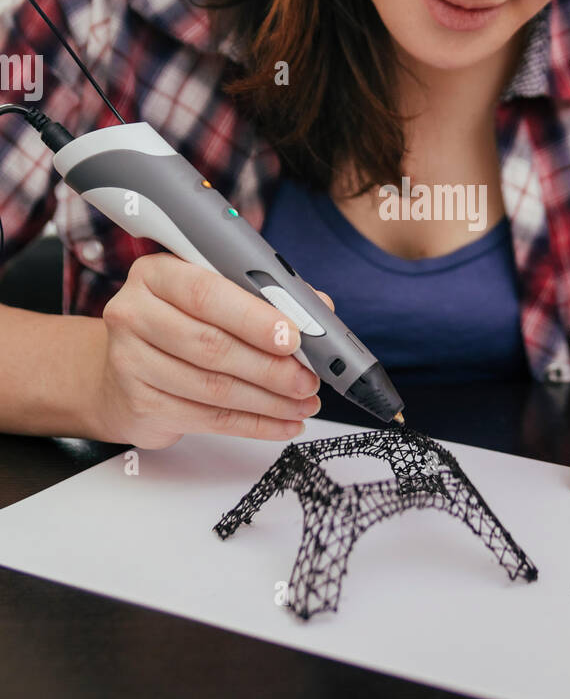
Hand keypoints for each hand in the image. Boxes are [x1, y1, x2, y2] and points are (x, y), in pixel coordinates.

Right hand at [91, 253, 333, 448]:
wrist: (122, 373)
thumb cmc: (180, 324)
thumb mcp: (215, 298)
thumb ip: (262, 297)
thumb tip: (318, 309)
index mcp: (156, 274)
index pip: (206, 293)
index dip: (253, 317)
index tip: (293, 337)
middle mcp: (134, 313)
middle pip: (211, 344)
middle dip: (270, 366)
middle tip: (308, 379)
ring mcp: (130, 361)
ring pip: (213, 387)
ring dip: (268, 400)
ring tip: (303, 404)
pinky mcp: (140, 404)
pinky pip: (208, 418)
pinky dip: (253, 424)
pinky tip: (282, 423)